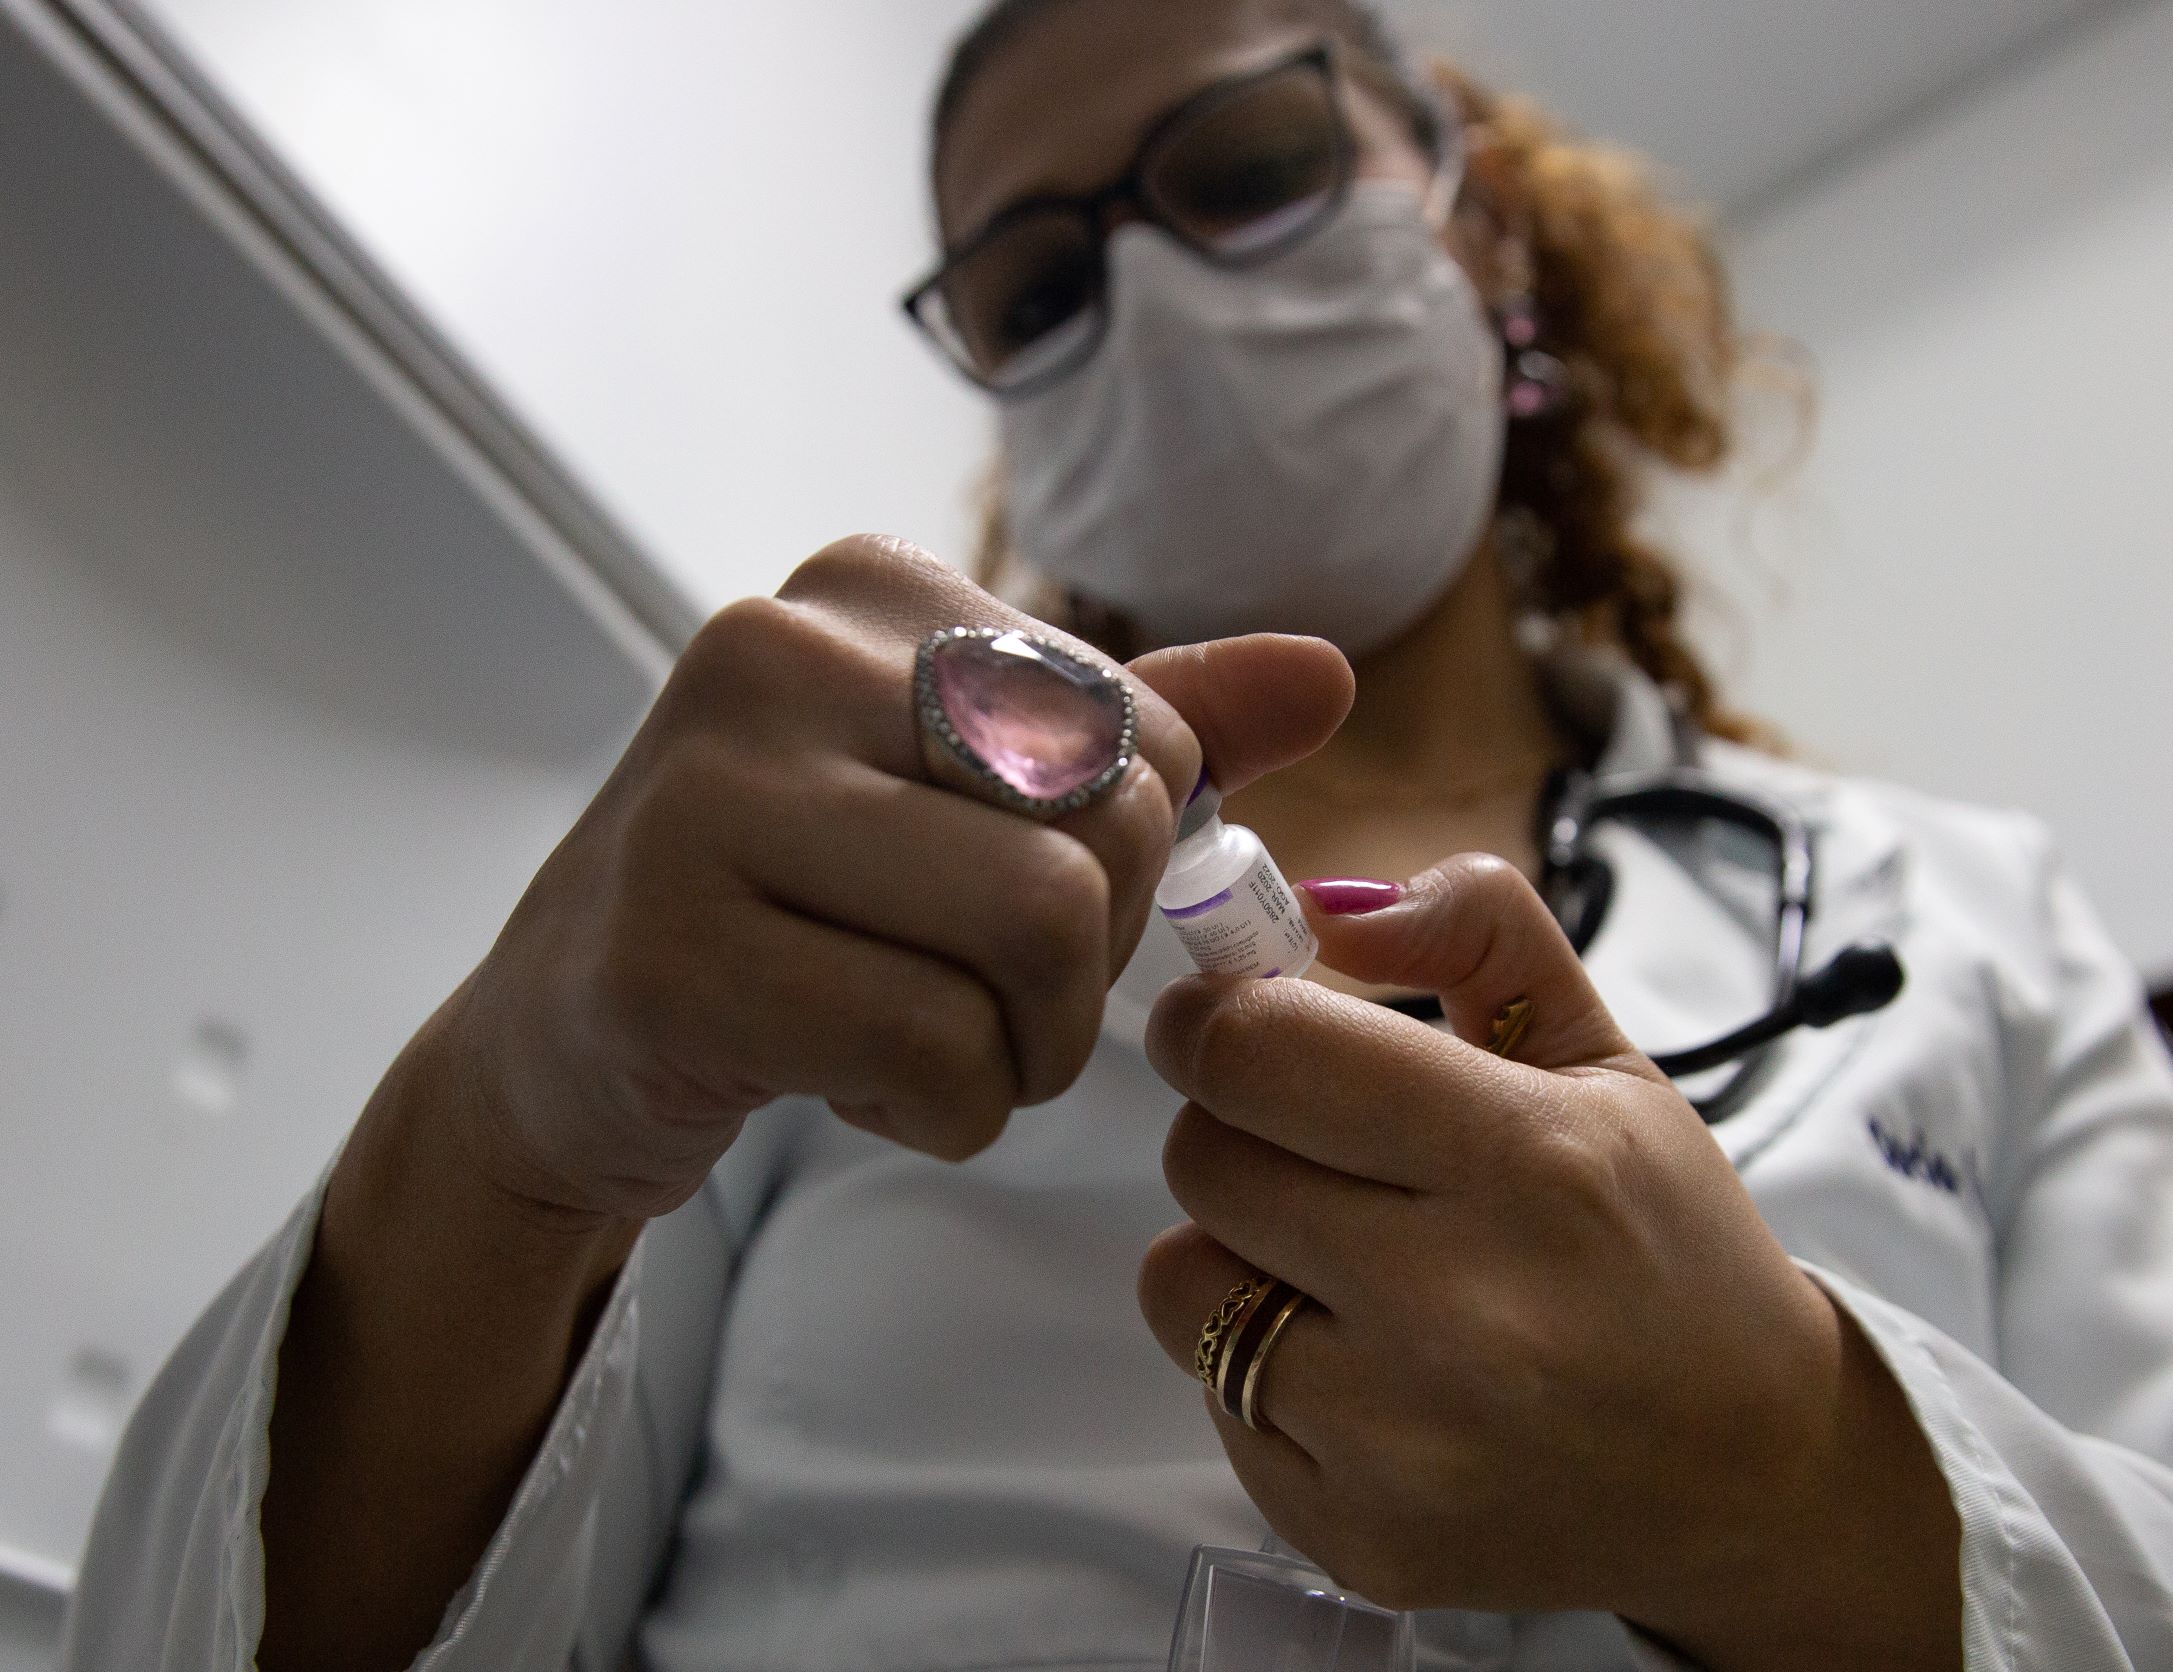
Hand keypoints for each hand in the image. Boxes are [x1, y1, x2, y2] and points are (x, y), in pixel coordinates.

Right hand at [430, 534, 1352, 1221]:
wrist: (563, 1047)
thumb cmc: (793, 911)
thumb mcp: (967, 799)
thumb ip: (1143, 735)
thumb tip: (1330, 675)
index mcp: (866, 592)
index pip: (1142, 734)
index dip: (1131, 867)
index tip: (1018, 904)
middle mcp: (773, 653)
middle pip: (1107, 825)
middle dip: (1091, 966)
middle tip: (992, 1004)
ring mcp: (704, 796)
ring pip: (1041, 933)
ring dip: (1030, 1050)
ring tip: (937, 1049)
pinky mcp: (668, 951)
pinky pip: (935, 1048)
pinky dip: (946, 1111)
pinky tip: (857, 1087)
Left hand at [1137, 856, 1958, 1667]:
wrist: (1751, 1468)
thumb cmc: (1665, 1243)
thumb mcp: (1603, 1053)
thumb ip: (1475, 927)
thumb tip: (1319, 900)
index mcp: (1527, 1160)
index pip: (1259, 1050)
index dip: (1219, 1018)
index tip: (1238, 1023)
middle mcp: (1460, 1307)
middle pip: (1205, 1156)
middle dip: (1241, 1128)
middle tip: (1320, 1148)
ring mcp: (1402, 1440)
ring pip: (1180, 1281)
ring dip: (1237, 1250)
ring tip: (1346, 1260)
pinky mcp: (1359, 1537)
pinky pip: (1215, 1400)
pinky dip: (1266, 1368)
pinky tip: (1373, 1365)